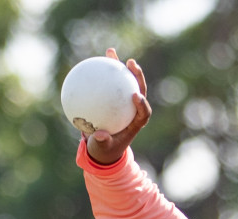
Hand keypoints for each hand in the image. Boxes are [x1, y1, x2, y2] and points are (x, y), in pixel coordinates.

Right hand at [83, 49, 151, 166]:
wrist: (104, 145)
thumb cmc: (106, 148)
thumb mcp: (103, 148)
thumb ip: (103, 142)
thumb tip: (100, 135)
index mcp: (136, 123)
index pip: (144, 113)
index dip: (143, 104)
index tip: (136, 96)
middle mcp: (133, 109)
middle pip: (139, 90)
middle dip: (137, 76)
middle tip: (130, 63)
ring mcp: (125, 101)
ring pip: (125, 81)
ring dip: (119, 65)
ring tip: (110, 51)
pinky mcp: (116, 96)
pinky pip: (110, 81)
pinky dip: (103, 70)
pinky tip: (93, 59)